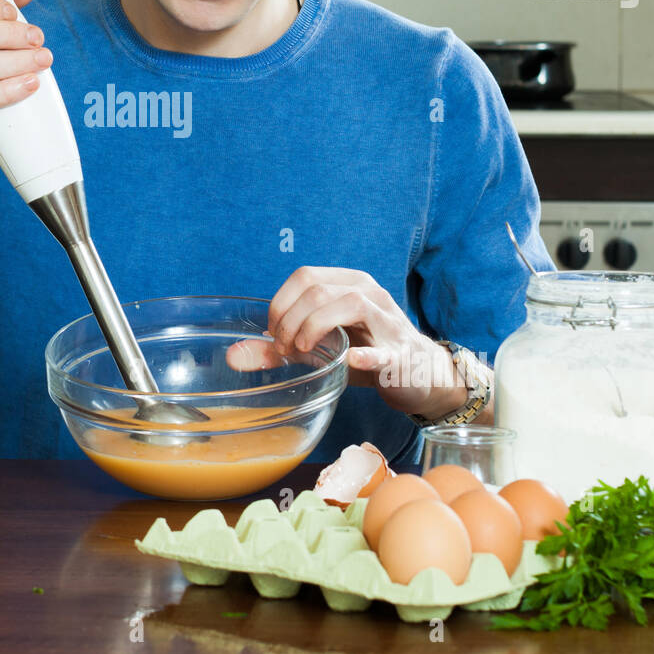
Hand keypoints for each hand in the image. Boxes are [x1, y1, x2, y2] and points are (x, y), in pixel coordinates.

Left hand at [227, 266, 462, 417]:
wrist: (420, 376)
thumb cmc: (365, 354)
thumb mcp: (319, 349)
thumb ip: (278, 350)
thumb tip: (233, 357)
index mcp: (348, 283)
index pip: (305, 277)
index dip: (280, 304)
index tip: (273, 335)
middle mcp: (369, 293)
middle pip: (319, 290)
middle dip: (290, 320)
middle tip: (283, 350)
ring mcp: (387, 321)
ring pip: (349, 304)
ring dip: (314, 329)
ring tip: (302, 353)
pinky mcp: (401, 354)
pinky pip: (384, 350)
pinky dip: (365, 355)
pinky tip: (351, 361)